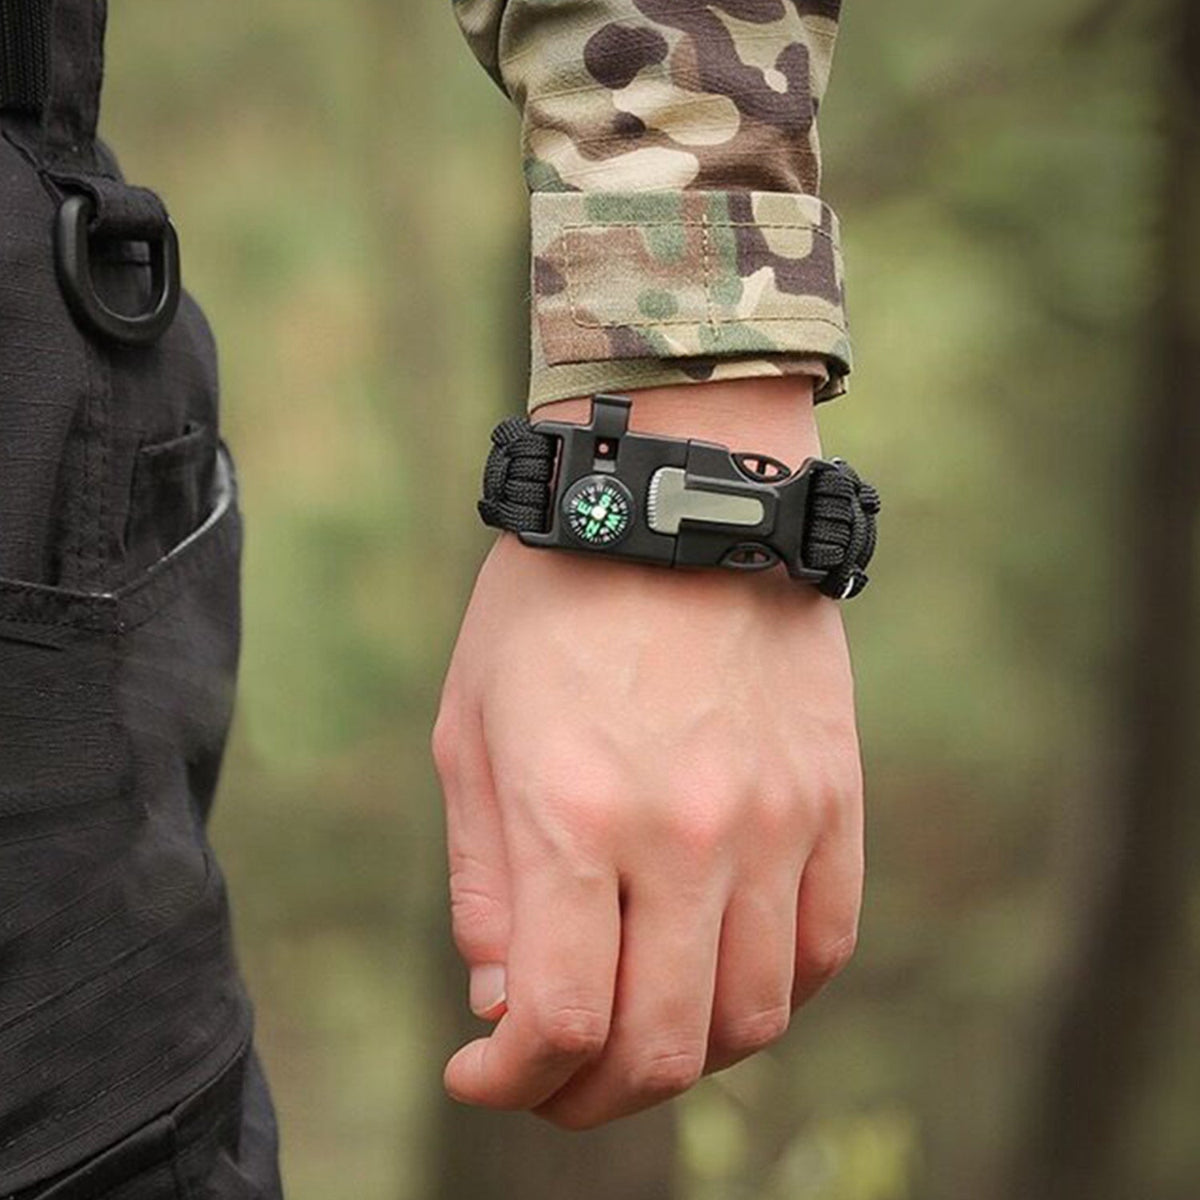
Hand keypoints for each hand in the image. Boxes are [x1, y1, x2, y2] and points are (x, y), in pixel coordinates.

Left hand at [432, 378, 863, 1129]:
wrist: (677, 496)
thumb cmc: (549, 608)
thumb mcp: (471, 731)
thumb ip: (486, 883)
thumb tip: (507, 1005)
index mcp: (574, 815)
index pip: (557, 1021)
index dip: (511, 1085)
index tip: (480, 1076)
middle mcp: (687, 834)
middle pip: (663, 1045)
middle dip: (590, 1095)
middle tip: (554, 1083)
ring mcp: (776, 818)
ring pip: (753, 1016)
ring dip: (685, 1056)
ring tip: (637, 1029)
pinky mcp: (833, 797)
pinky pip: (825, 944)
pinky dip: (771, 994)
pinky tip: (719, 976)